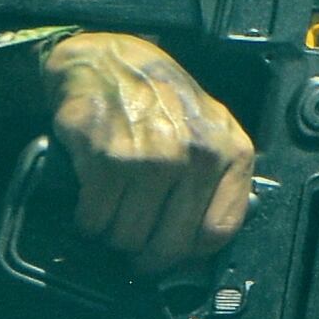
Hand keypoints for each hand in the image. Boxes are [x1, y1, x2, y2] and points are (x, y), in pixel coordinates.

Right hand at [40, 33, 254, 267]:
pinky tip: (91, 203)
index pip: (218, 231)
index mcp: (230, 151)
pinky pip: (95, 220)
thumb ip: (221, 178)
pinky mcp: (108, 160)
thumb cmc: (161, 100)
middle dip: (146, 257)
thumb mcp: (212, 129)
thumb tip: (203, 243)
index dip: (190, 254)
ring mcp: (152, 159)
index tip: (172, 254)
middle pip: (170, 244)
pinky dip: (88, 222)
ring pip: (128, 237)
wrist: (108, 61)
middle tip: (134, 252)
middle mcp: (196, 157)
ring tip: (112, 216)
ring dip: (113, 236)